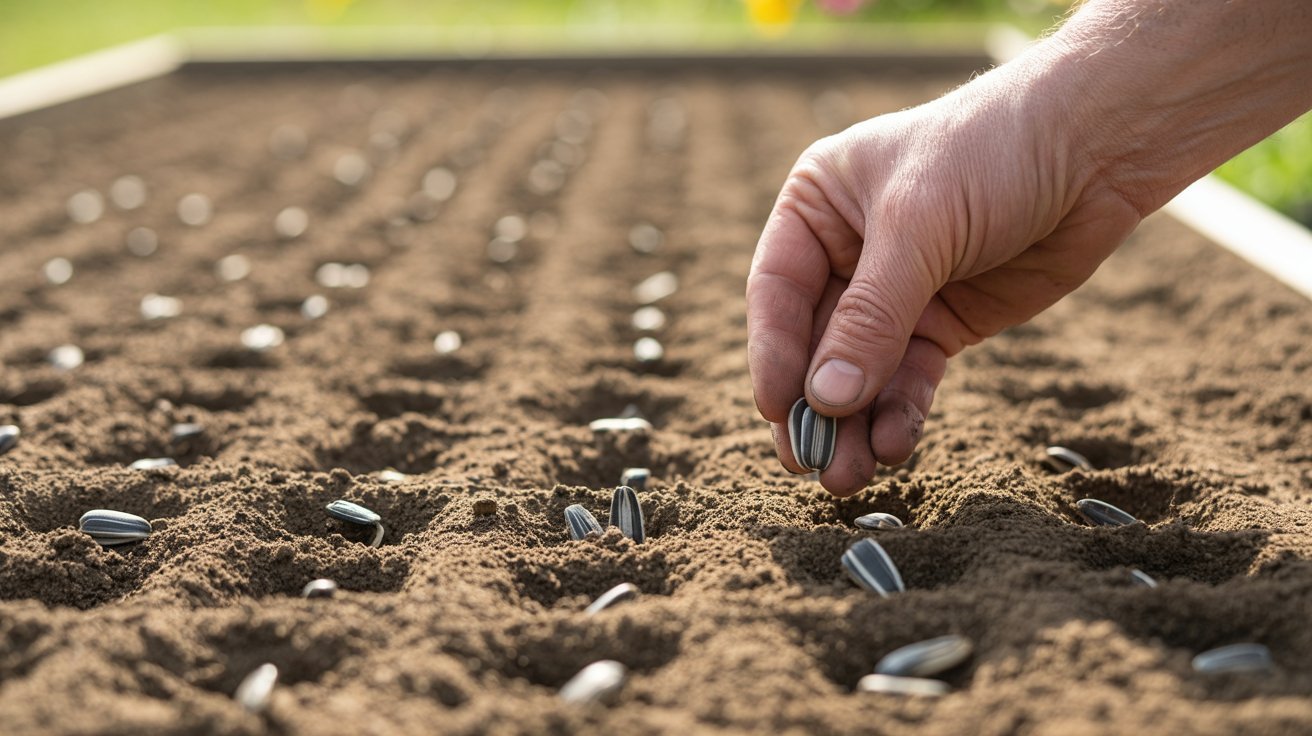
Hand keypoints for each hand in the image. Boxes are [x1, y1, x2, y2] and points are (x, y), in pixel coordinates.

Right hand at [747, 64, 1142, 495]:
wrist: (1095, 148)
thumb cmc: (990, 154)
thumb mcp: (918, 227)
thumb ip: (870, 317)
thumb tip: (826, 401)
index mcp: (817, 207)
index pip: (777, 290)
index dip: (774, 354)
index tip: (776, 411)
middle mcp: (847, 252)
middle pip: (815, 341)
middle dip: (816, 404)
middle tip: (807, 462)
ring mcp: (896, 292)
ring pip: (861, 370)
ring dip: (854, 424)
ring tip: (850, 476)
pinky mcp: (943, 322)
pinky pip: (910, 377)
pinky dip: (900, 413)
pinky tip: (895, 445)